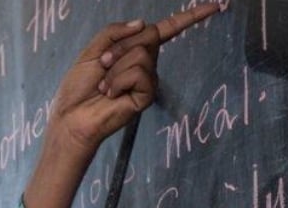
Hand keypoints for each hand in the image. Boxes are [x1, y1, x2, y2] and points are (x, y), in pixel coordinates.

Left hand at [22, 4, 222, 207]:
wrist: (72, 116)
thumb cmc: (79, 87)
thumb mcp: (93, 51)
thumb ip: (115, 32)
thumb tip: (144, 23)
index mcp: (135, 50)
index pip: (166, 30)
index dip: (190, 17)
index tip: (216, 6)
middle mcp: (146, 64)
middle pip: (148, 36)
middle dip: (120, 47)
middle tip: (103, 65)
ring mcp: (148, 81)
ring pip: (141, 55)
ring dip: (115, 68)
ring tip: (104, 85)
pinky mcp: (147, 96)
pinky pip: (140, 74)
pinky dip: (119, 80)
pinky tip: (110, 94)